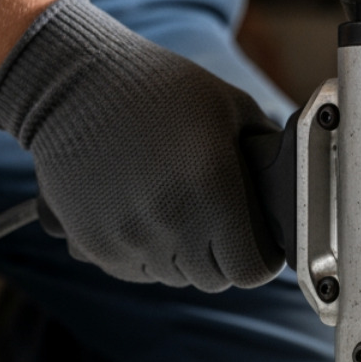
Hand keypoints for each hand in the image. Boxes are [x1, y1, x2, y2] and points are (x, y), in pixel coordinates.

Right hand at [0, 0, 282, 290]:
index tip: (255, 241)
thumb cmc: (155, 86)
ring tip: (172, 207)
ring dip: (180, 255)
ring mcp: (128, 238)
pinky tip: (140, 211)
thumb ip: (266, 152)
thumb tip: (291, 182)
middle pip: (213, 279)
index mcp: (213, 190)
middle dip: (221, 255)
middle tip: (213, 218)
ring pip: (172, 277)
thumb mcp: (231, 106)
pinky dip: (141, 253)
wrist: (69, 82)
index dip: (259, 257)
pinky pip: (132, 270)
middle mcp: (171, 223)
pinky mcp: (92, 244)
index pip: (251, 270)